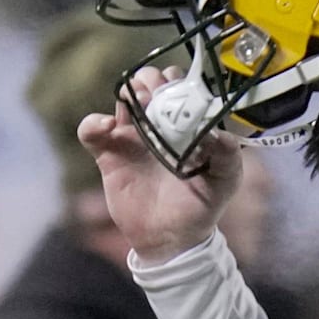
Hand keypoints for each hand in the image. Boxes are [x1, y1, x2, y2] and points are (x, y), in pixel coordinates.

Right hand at [77, 66, 242, 263]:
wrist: (171, 238)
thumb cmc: (202, 205)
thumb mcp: (224, 181)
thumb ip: (227, 157)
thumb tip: (221, 134)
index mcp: (188, 125)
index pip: (183, 87)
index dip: (180, 82)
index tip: (180, 90)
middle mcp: (161, 124)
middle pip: (151, 84)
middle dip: (152, 79)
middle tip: (155, 93)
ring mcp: (134, 137)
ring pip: (124, 98)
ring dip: (129, 92)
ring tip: (137, 104)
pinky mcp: (109, 154)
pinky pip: (92, 131)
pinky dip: (93, 123)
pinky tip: (107, 127)